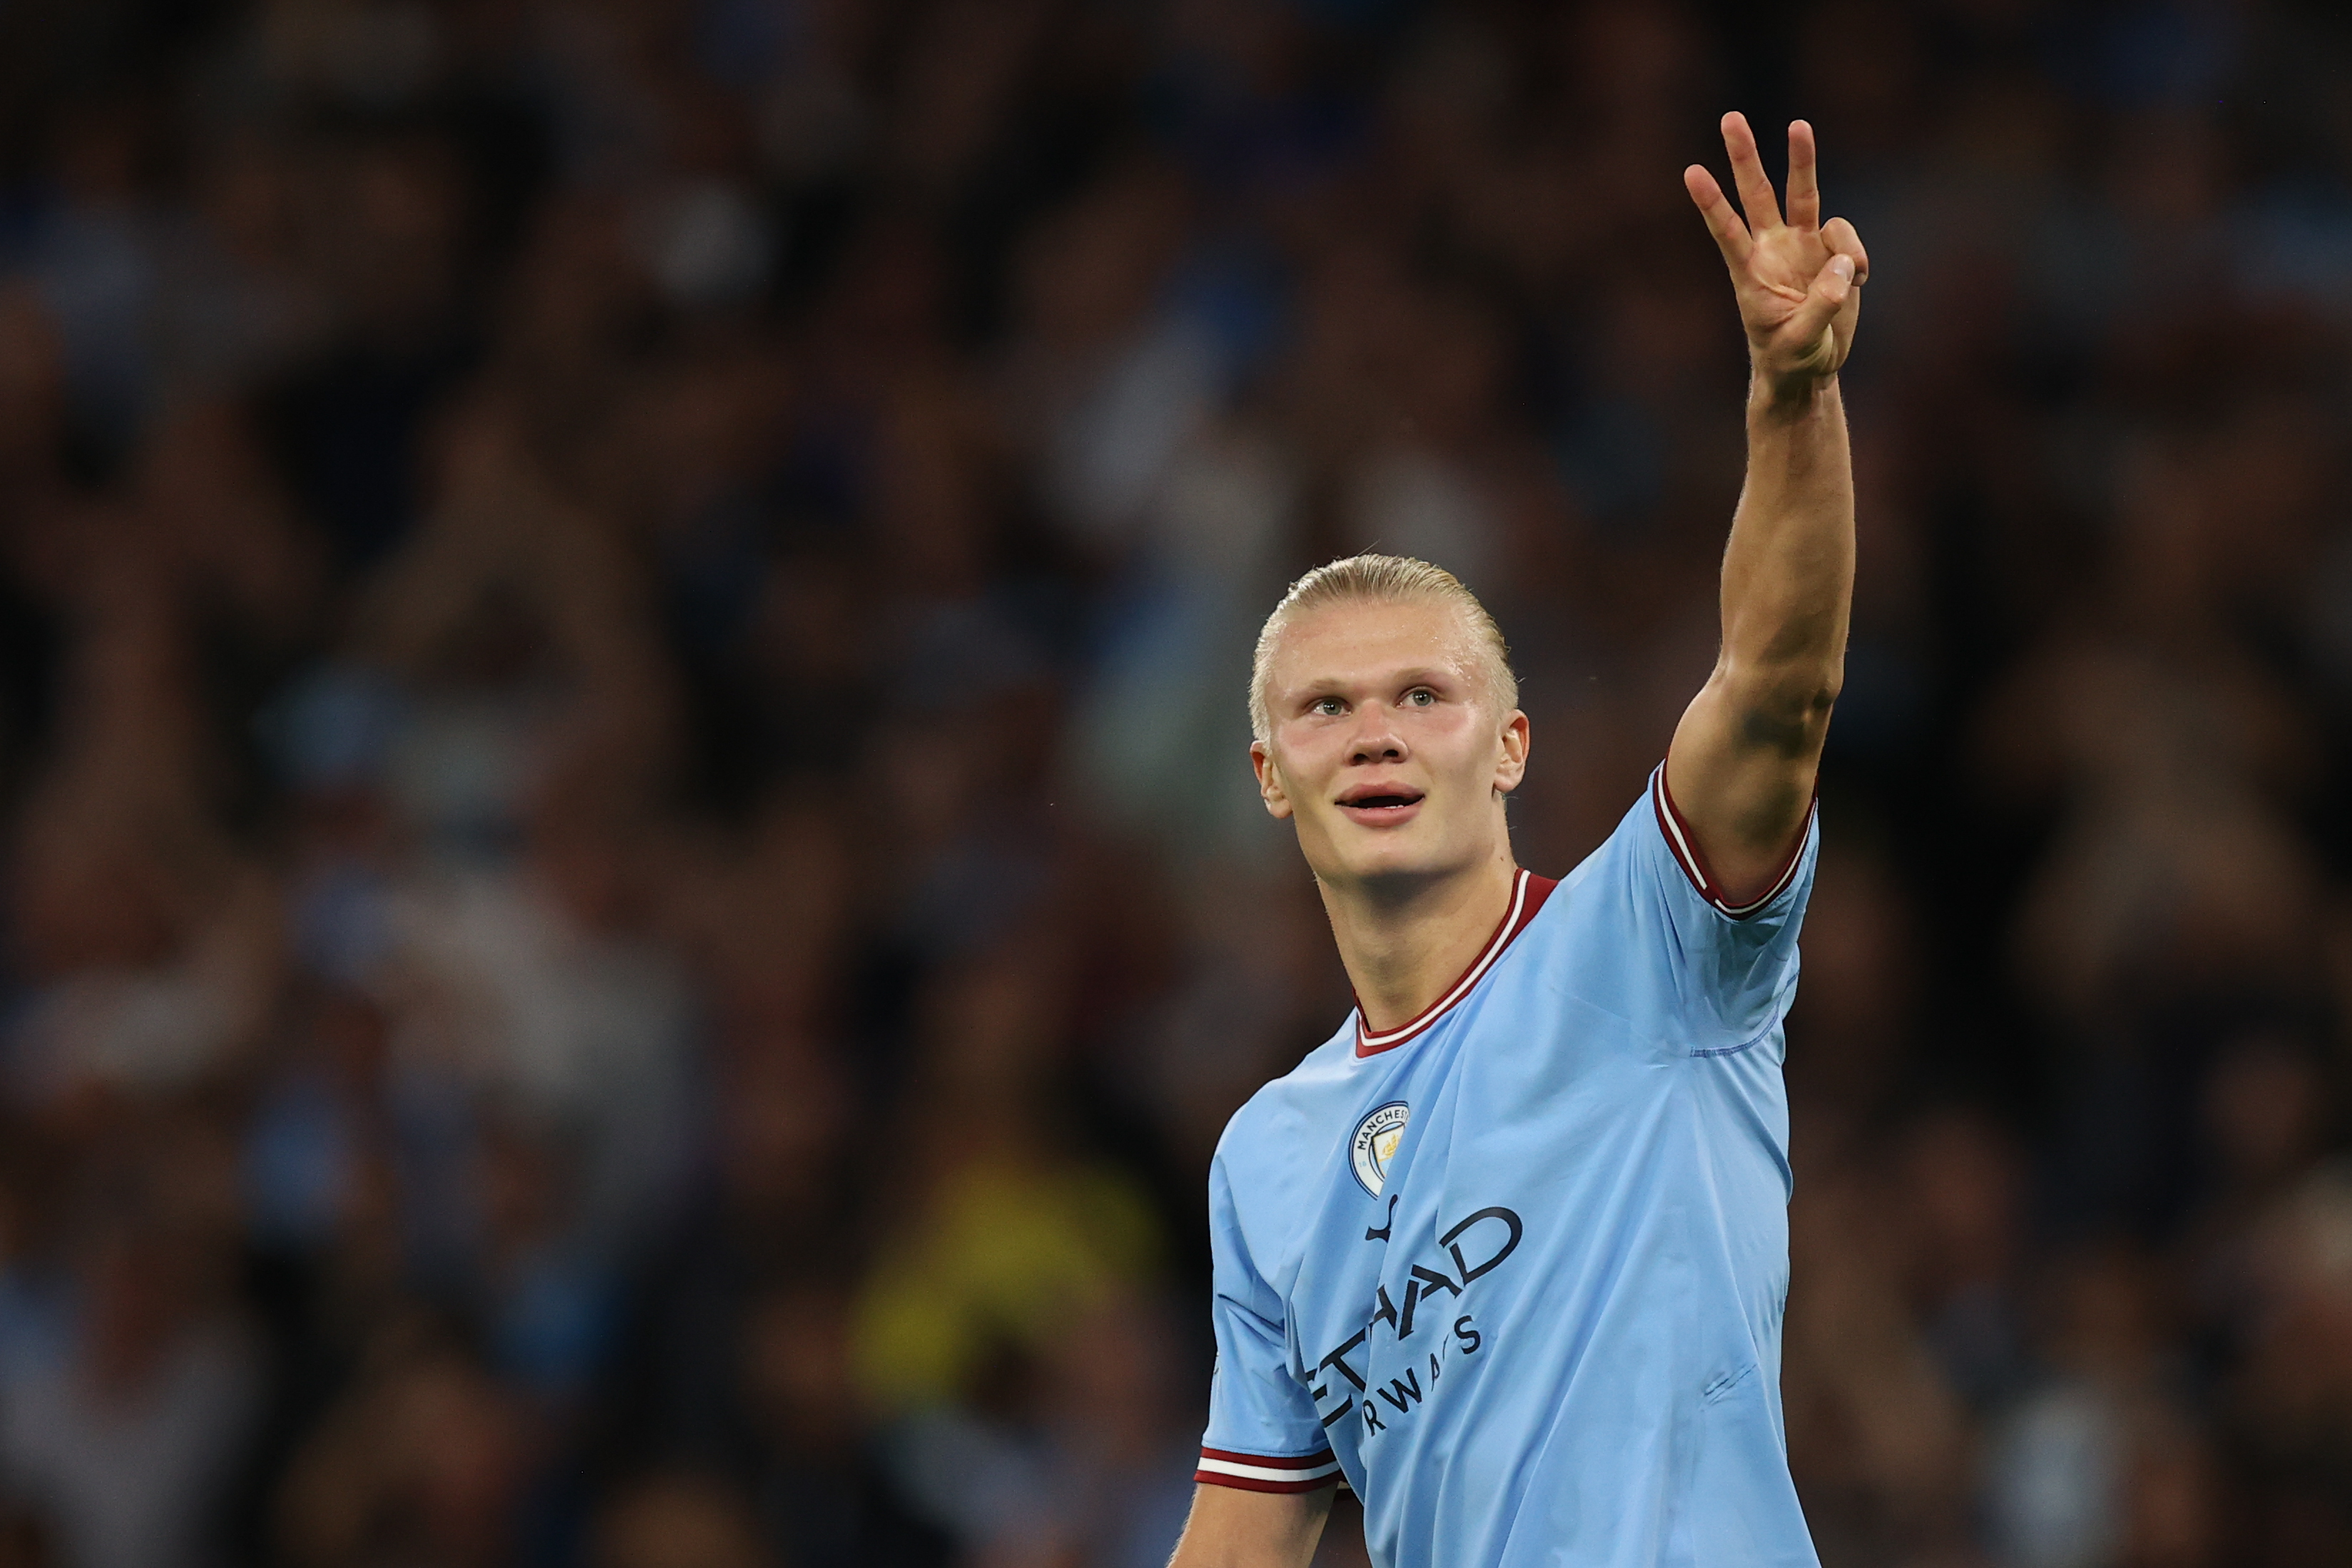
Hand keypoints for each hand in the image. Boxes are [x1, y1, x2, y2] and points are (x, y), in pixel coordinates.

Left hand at [1685, 114, 1868, 395]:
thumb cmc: (1792, 357)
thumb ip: (1822, 307)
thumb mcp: (1801, 342)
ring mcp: (1802, 246)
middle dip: (1744, 155)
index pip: (1727, 232)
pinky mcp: (1831, 251)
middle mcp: (1772, 250)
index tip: (1691, 173)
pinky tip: (1856, 283)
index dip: (1712, 203)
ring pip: (1803, 193)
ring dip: (1802, 159)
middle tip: (1730, 117)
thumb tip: (1844, 269)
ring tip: (1805, 146)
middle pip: (1756, 193)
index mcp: (1751, 274)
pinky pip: (1846, 238)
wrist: (1810, 367)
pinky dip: (1856, 257)